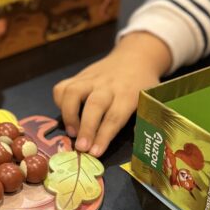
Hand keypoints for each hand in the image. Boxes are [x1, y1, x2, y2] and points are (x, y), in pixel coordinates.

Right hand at [53, 32, 171, 157]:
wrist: (134, 57)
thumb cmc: (142, 85)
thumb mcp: (150, 100)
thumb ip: (143, 120)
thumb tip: (138, 145)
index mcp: (128, 94)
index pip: (115, 116)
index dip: (104, 135)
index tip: (96, 152)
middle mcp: (108, 85)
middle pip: (94, 105)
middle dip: (86, 128)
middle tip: (81, 148)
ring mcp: (91, 79)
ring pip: (73, 92)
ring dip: (69, 114)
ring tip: (71, 132)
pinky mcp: (79, 76)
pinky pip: (63, 86)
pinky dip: (59, 102)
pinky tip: (66, 115)